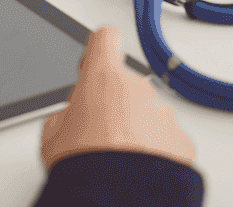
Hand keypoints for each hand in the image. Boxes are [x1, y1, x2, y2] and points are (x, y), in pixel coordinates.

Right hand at [40, 26, 194, 169]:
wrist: (117, 198)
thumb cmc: (84, 167)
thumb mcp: (51, 137)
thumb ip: (64, 115)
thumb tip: (69, 120)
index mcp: (103, 80)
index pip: (105, 40)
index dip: (99, 49)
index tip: (96, 58)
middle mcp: (138, 90)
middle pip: (125, 87)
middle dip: (114, 107)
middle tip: (97, 138)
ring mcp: (162, 114)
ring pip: (147, 115)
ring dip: (135, 132)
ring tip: (118, 161)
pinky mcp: (181, 140)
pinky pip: (166, 140)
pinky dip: (155, 153)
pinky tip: (138, 171)